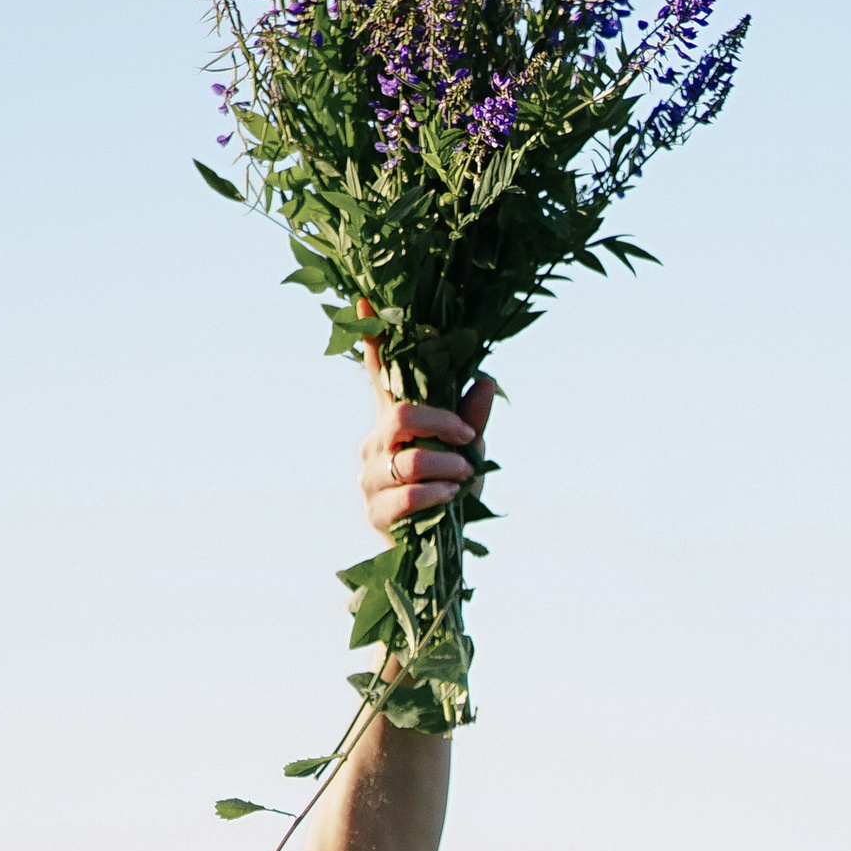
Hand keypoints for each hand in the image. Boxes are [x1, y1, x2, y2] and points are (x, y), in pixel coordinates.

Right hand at [356, 348, 496, 538]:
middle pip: (402, 415)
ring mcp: (370, 477)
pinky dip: (438, 494)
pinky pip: (409, 494)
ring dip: (448, 466)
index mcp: (393, 421)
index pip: (379, 375)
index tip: (366, 299)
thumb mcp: (469, 451)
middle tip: (467, 436)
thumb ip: (472, 418)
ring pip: (411, 458)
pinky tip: (451, 498)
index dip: (373, 340)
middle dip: (441, 422)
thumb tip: (485, 379)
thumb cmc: (450, 493)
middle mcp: (375, 443)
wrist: (440, 550)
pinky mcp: (374, 510)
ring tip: (464, 476)